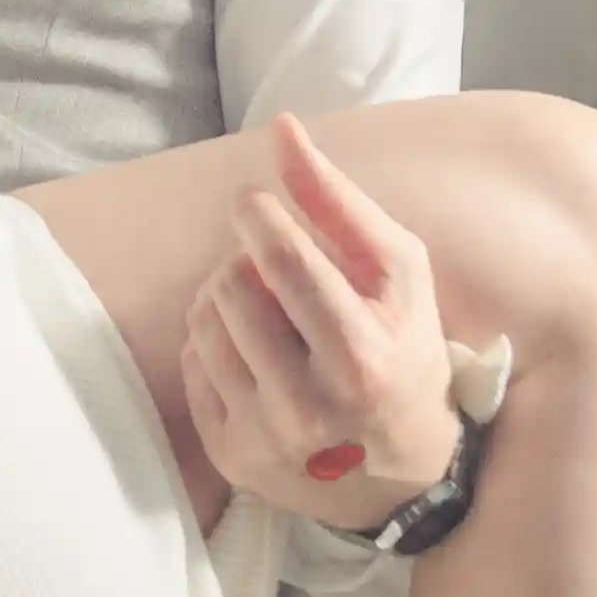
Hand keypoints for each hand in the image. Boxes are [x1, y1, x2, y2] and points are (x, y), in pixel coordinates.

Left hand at [181, 119, 464, 533]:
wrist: (402, 468)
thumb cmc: (405, 348)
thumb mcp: (397, 271)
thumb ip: (339, 199)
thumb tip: (281, 128)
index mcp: (360, 359)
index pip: (281, 258)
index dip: (256, 213)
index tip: (257, 205)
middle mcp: (307, 409)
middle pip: (232, 284)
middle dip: (244, 257)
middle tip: (273, 265)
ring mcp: (262, 439)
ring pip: (202, 318)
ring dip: (226, 294)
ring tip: (266, 305)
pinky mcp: (229, 456)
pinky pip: (191, 360)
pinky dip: (215, 339)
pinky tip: (255, 351)